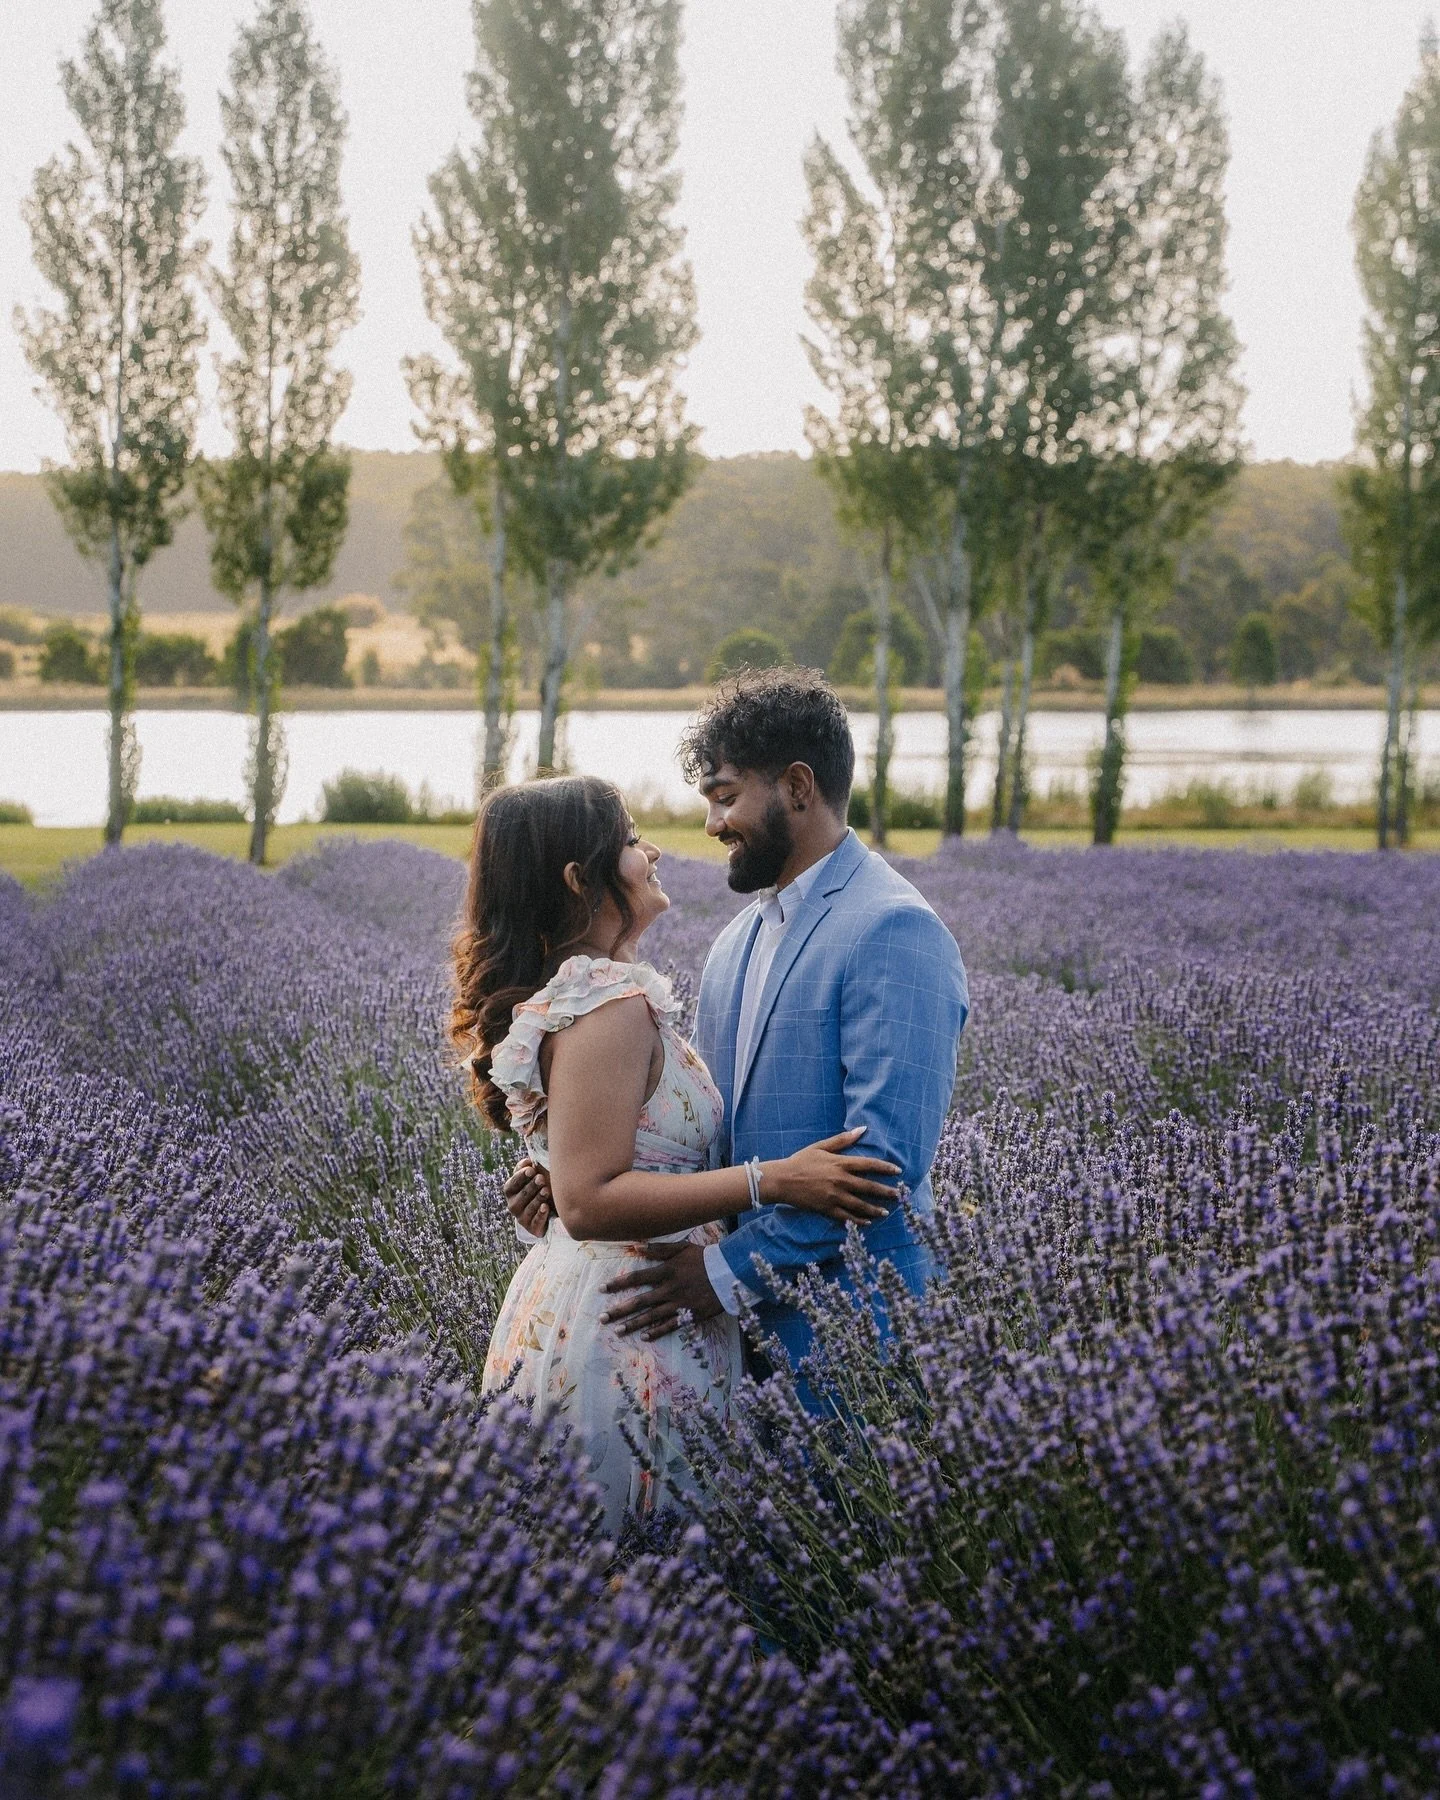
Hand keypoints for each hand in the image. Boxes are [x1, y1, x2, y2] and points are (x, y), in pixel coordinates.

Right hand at [503, 1158, 551, 1235]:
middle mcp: (513, 1205)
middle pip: (521, 1196)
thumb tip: (527, 1161)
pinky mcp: (532, 1228)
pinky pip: (536, 1221)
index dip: (521, 1176)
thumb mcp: (531, 1177)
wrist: (545, 1211)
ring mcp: (522, 1217)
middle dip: (532, 1186)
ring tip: (546, 1190)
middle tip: (541, 1179)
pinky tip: (546, 1207)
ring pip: (529, 1208)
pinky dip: (541, 1214)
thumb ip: (527, 1168)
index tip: (531, 1170)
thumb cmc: (537, 1189)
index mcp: (511, 1191)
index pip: (512, 1184)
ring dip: (537, 1199)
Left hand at [601, 1241, 721, 1340]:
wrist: (730, 1272)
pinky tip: (644, 1337)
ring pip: (652, 1316)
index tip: (602, 1289)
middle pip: (640, 1301)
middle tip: (602, 1318)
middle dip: (619, 1310)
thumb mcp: (682, 1247)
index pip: (636, 1278)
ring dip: (633, 1324)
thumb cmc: (705, 1258)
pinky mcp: (690, 1315)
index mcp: (666, 1271)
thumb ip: (659, 1248)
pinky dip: (657, 1331)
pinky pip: (670, 1325)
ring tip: (617, 1331)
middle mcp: (669, 1289)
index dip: (618, 1283)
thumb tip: (636, 1246)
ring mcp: (679, 1304)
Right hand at [764, 1127, 898, 1222]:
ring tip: (886, 1212)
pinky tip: (867, 1222)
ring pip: (860, 1205)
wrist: (782, 1179)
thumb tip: (862, 1129)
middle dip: (886, 1192)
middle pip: (869, 1187)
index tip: (898, 1171)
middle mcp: (840, 1180)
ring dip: (875, 1209)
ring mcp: (834, 1196)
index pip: (868, 1164)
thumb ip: (843, 1140)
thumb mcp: (821, 1146)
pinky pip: (846, 1216)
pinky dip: (858, 1220)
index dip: (885, 1168)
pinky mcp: (826, 1209)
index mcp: (840, 1163)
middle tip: (898, 1195)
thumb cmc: (800, 1160)